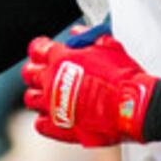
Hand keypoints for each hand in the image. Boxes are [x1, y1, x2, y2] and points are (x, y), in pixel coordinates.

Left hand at [22, 33, 156, 146]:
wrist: (130, 106)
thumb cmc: (122, 78)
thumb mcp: (108, 47)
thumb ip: (88, 38)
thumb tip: (77, 34)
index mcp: (61, 60)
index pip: (37, 49)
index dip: (40, 49)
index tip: (44, 51)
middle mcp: (52, 82)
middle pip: (29, 74)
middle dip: (36, 72)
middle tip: (46, 73)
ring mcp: (53, 106)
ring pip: (31, 99)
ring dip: (38, 96)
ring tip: (50, 96)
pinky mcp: (59, 127)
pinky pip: (40, 124)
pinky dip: (45, 120)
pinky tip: (55, 117)